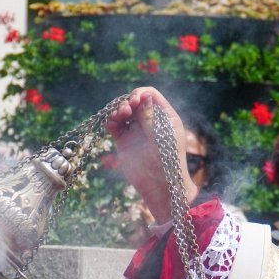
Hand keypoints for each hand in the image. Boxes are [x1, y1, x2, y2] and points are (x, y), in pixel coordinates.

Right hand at [105, 87, 196, 221]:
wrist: (159, 184)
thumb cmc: (166, 158)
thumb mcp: (160, 133)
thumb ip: (150, 114)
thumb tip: (144, 95)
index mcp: (164, 116)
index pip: (151, 96)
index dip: (141, 94)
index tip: (135, 100)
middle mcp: (150, 121)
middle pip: (135, 101)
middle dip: (129, 101)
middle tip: (127, 109)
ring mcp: (136, 131)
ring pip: (123, 112)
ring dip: (119, 110)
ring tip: (120, 116)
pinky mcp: (124, 141)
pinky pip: (115, 126)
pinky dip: (111, 122)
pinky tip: (112, 123)